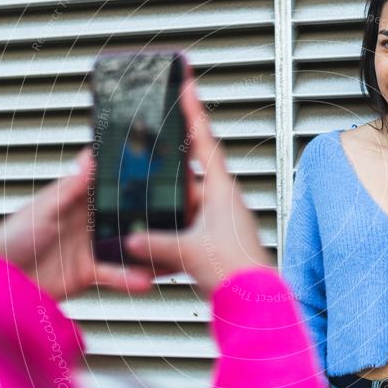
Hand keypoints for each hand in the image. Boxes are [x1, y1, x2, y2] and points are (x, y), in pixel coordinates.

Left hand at [0, 149, 154, 300]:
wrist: (0, 283)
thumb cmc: (12, 238)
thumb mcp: (42, 209)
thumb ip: (69, 187)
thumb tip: (90, 158)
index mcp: (76, 199)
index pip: (108, 182)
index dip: (130, 175)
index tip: (155, 167)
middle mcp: (88, 221)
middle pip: (125, 213)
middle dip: (149, 212)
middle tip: (178, 208)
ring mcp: (91, 246)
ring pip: (126, 244)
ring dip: (145, 246)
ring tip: (168, 246)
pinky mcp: (91, 271)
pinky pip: (115, 273)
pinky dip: (129, 277)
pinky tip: (144, 279)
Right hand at [124, 63, 271, 296]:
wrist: (256, 303)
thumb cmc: (236, 272)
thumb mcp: (187, 252)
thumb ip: (156, 243)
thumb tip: (132, 240)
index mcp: (222, 191)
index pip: (205, 141)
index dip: (193, 111)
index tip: (188, 84)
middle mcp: (225, 201)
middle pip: (192, 171)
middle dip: (170, 162)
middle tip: (150, 146)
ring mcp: (223, 220)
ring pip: (189, 200)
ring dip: (169, 200)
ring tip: (143, 197)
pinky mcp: (219, 240)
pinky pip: (190, 224)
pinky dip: (174, 225)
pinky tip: (158, 236)